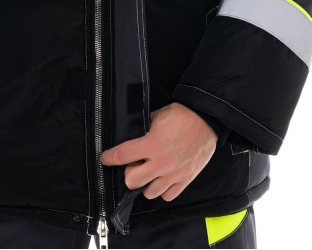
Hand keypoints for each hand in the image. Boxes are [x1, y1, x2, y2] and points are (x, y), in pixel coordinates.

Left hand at [100, 102, 216, 201]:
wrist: (206, 120)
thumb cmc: (182, 115)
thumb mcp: (157, 116)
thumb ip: (144, 129)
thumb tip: (134, 136)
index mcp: (151, 144)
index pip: (122, 155)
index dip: (109, 157)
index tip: (105, 158)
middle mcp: (160, 163)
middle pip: (132, 181)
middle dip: (129, 172)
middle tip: (133, 164)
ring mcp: (173, 174)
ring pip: (149, 192)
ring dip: (145, 183)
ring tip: (149, 172)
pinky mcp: (185, 179)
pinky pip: (168, 196)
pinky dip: (163, 190)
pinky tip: (162, 179)